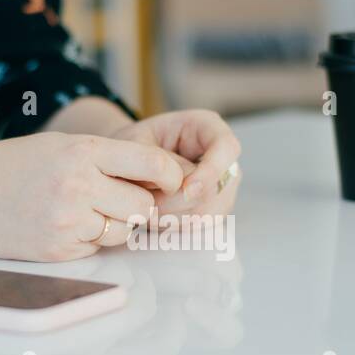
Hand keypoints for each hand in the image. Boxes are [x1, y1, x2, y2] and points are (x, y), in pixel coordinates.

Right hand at [0, 133, 183, 260]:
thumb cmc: (12, 166)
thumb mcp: (60, 145)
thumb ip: (106, 157)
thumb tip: (162, 176)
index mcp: (83, 151)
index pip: (150, 163)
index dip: (170, 174)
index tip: (174, 180)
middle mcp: (79, 185)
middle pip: (144, 203)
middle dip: (140, 203)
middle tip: (121, 198)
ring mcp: (69, 221)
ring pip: (126, 229)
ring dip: (118, 223)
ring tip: (89, 210)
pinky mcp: (60, 249)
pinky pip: (99, 247)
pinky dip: (92, 239)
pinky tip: (67, 225)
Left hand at [110, 110, 240, 215]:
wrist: (127, 163)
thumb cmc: (131, 145)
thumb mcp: (135, 142)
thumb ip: (158, 161)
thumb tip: (184, 188)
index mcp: (207, 127)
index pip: (227, 147)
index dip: (212, 171)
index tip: (187, 189)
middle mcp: (222, 159)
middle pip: (218, 188)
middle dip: (180, 200)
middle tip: (146, 201)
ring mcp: (221, 188)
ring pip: (208, 213)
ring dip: (173, 216)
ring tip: (145, 207)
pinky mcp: (212, 212)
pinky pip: (198, 227)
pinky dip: (173, 226)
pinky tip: (154, 217)